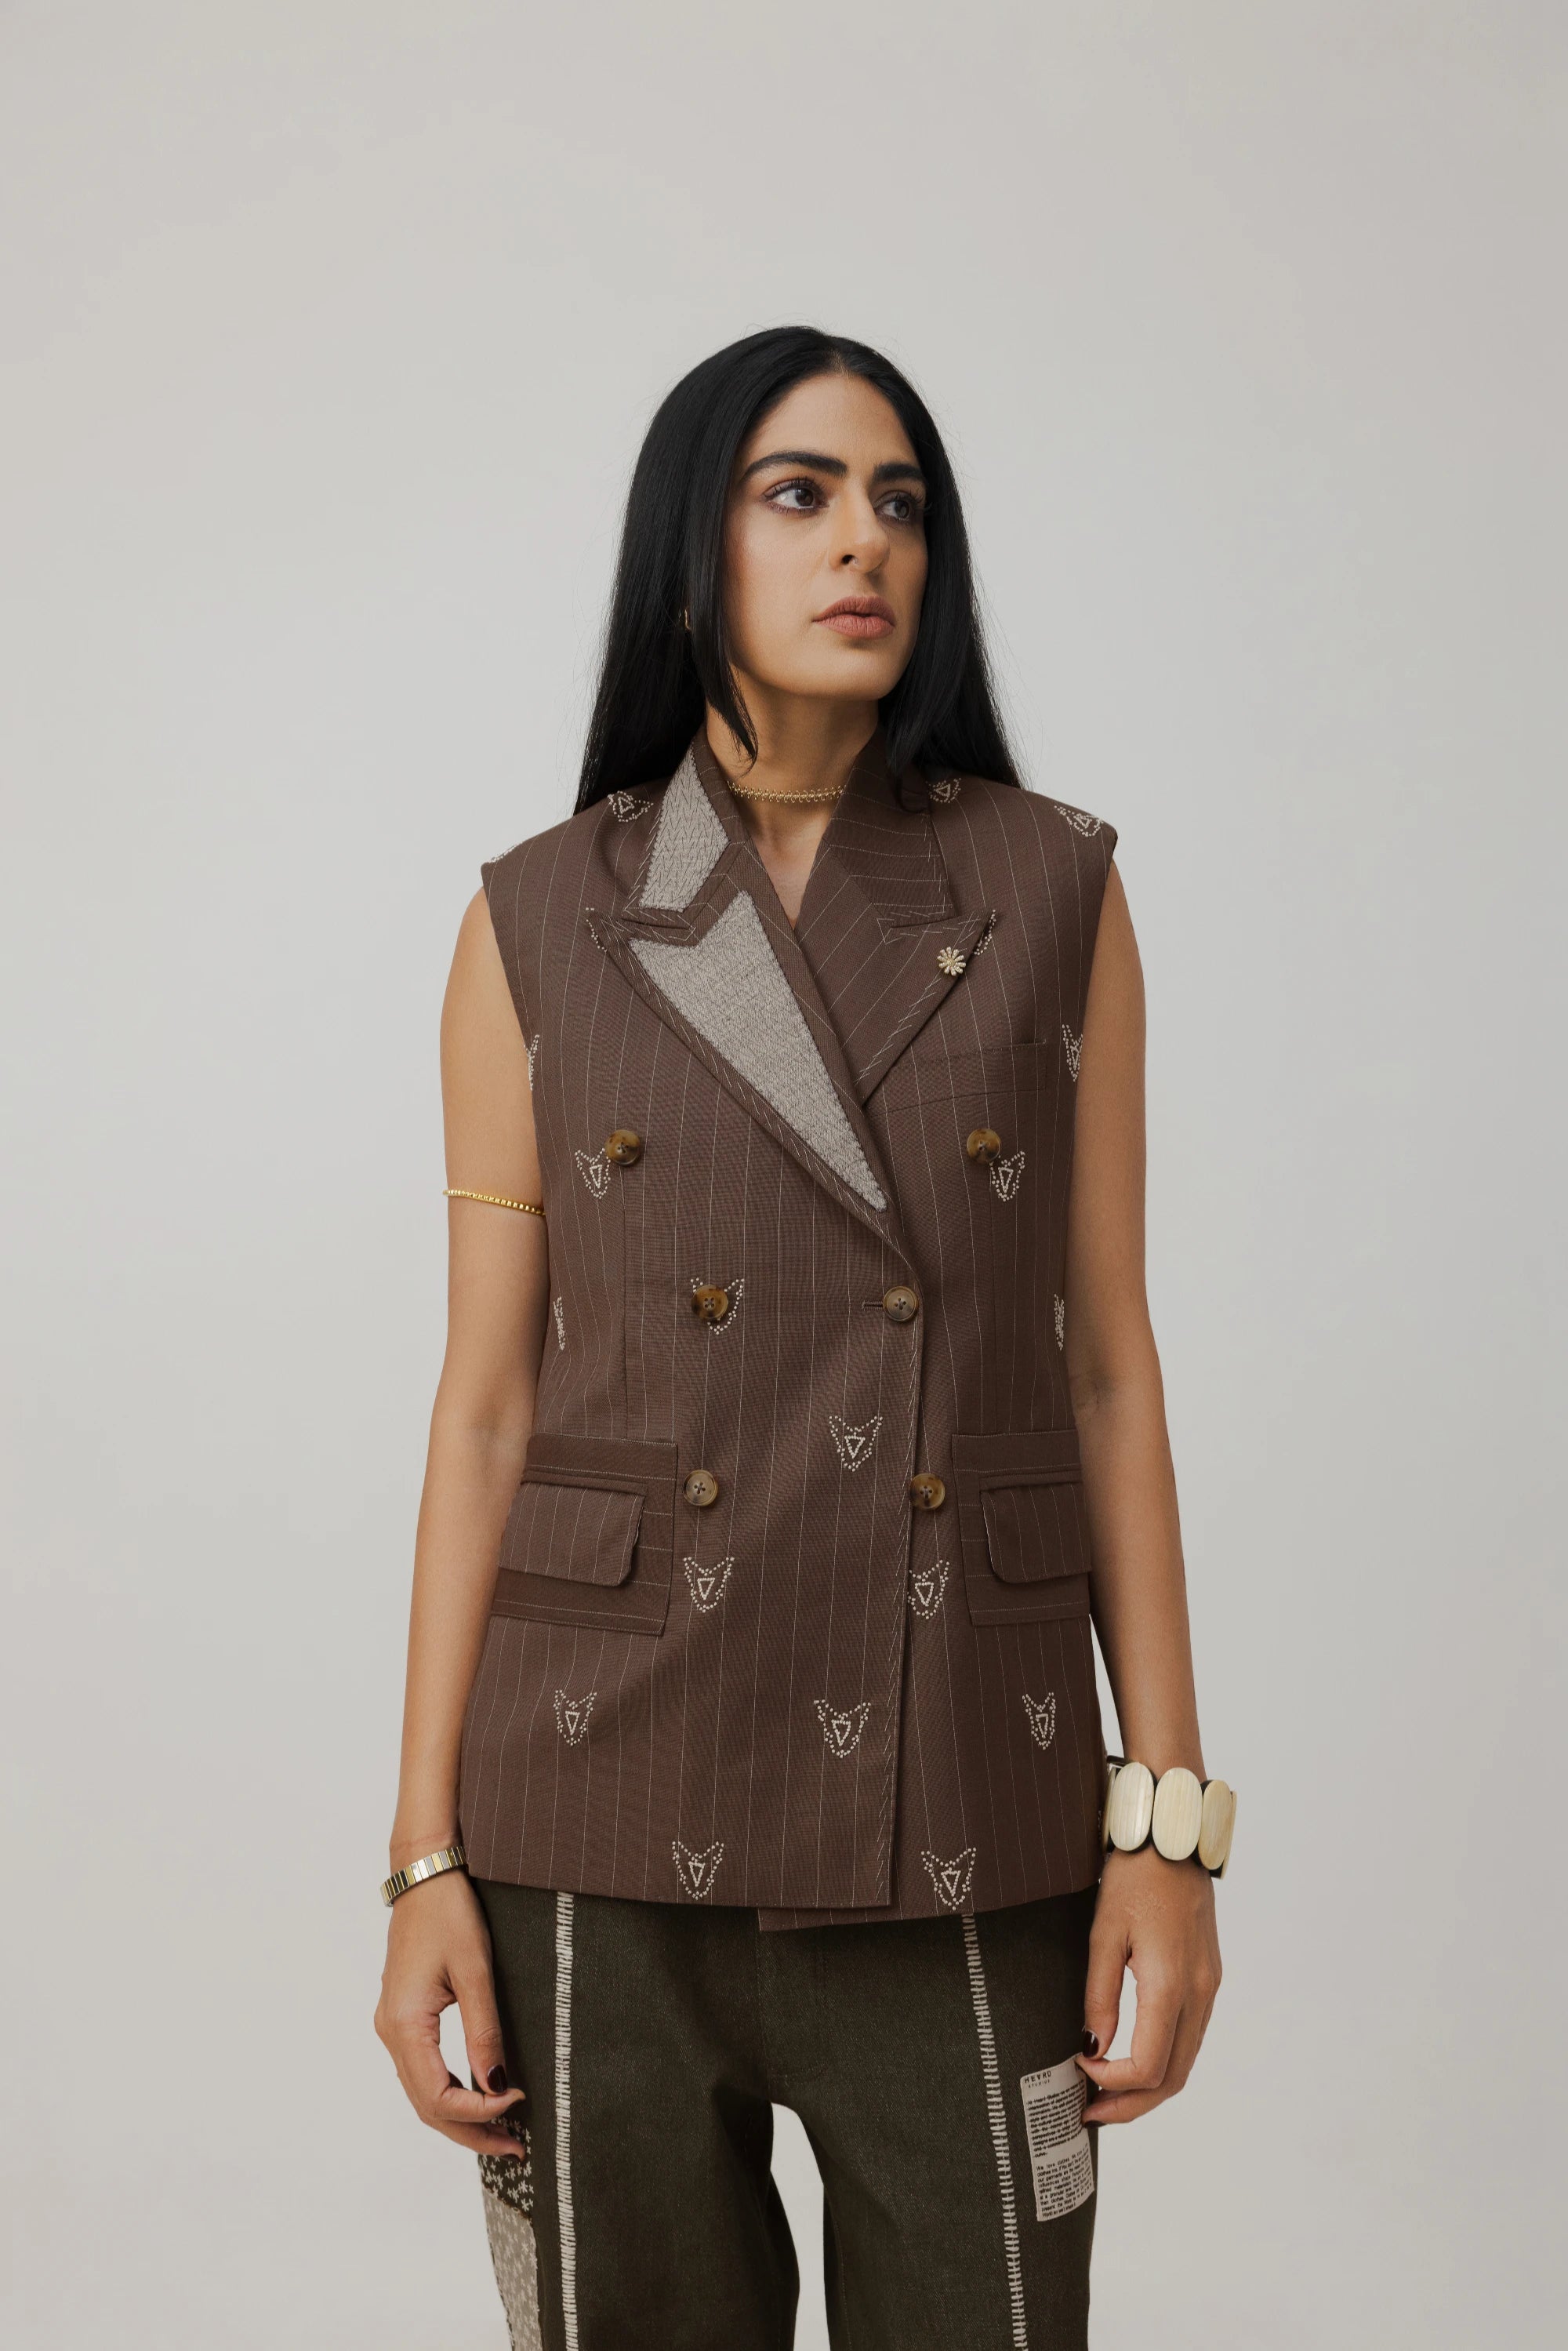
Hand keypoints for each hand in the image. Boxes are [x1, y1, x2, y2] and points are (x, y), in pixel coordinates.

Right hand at [375, 1869, 527, 2151]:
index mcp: (405, 2024)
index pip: (437, 2096)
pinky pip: (422, 2071)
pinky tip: (479, 2096)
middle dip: (470, 2131)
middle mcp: (391, 2032)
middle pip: (426, 2106)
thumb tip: (498, 2087)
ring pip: (422, 2093)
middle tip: (516, 2147)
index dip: (478, 2112)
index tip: (519, 2104)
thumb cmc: (450, 1913)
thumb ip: (484, 2032)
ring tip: (503, 2132)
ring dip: (460, 2116)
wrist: (424, 1875)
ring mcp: (393, 2026)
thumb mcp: (475, 1971)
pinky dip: (449, 2093)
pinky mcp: (403, 2018)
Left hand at [1075, 1847, 1220, 2124]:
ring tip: (1107, 2092)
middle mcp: (1199, 1994)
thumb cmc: (1134, 1879)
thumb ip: (1099, 1996)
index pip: (1149, 2066)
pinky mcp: (1208, 1978)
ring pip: (1185, 2061)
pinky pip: (1190, 2036)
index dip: (1113, 2084)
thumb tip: (1093, 2047)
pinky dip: (1164, 2060)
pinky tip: (1133, 2058)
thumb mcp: (1103, 1934)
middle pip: (1173, 2077)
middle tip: (1090, 2112)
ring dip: (1149, 2087)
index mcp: (1171, 1986)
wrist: (1172, 1840)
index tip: (1079, 2070)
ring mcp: (1209, 1988)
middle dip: (1132, 2105)